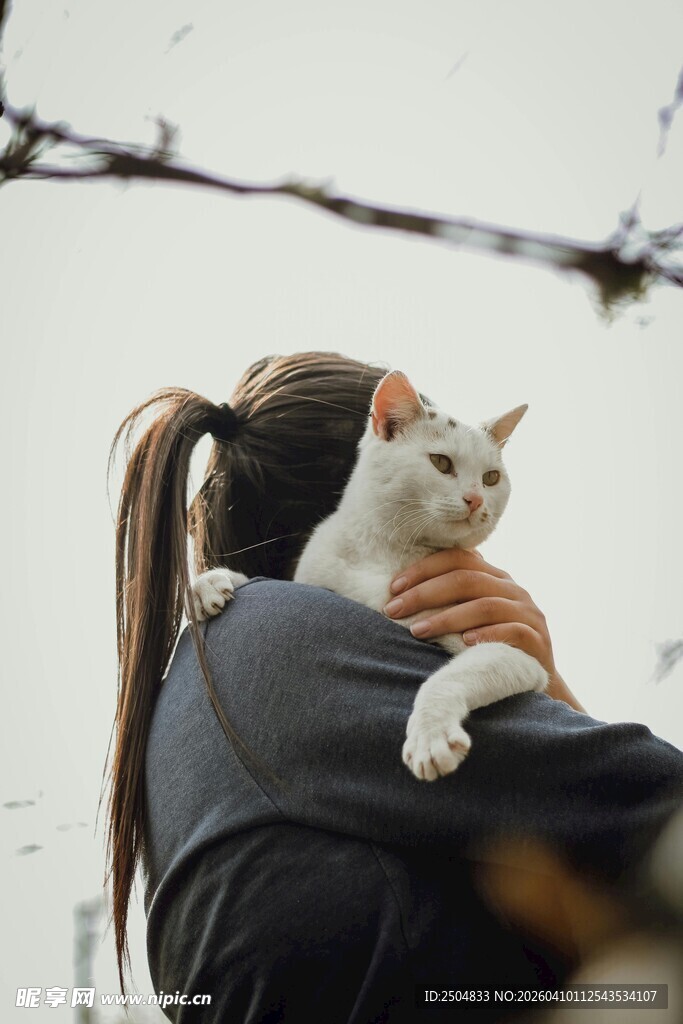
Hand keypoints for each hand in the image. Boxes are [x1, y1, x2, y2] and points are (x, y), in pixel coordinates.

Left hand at [383, 548, 584, 711]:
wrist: (536, 681)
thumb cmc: (491, 646)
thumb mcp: (472, 617)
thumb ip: (450, 599)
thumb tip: (399, 592)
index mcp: (494, 577)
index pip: (458, 558)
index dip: (423, 569)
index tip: (393, 588)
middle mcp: (512, 589)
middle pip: (466, 579)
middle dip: (424, 593)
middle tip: (394, 610)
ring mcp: (528, 613)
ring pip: (485, 605)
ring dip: (446, 618)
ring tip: (417, 631)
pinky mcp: (538, 640)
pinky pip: (512, 631)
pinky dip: (486, 634)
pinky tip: (463, 643)